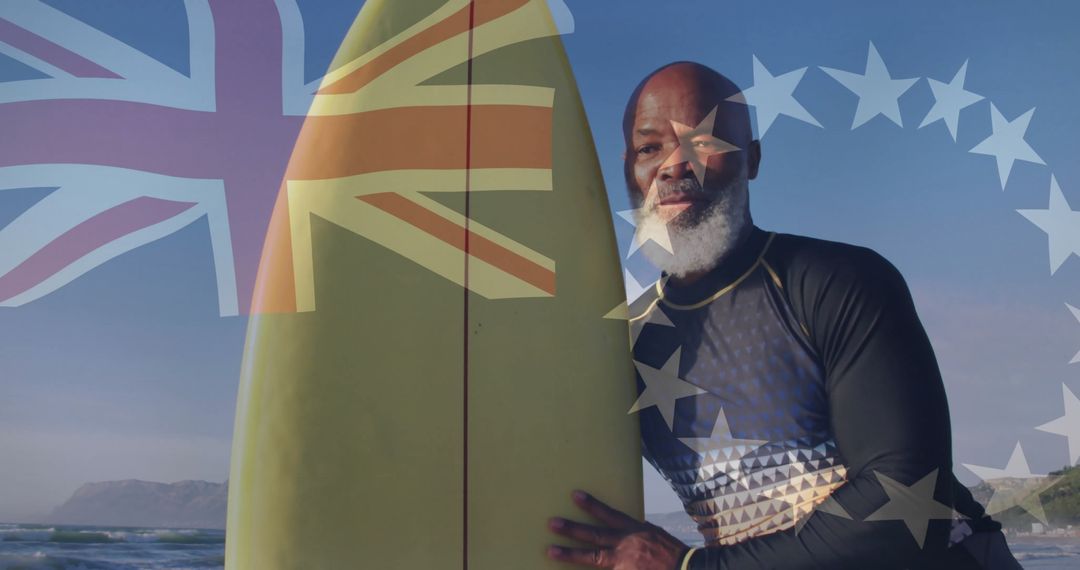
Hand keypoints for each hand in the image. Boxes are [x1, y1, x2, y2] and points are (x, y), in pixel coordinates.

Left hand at [547, 489, 689, 568]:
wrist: (685, 568)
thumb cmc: (670, 552)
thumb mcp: (653, 533)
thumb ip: (633, 532)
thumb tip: (617, 530)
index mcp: (634, 530)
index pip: (609, 514)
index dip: (591, 505)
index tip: (574, 495)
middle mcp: (626, 544)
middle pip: (594, 536)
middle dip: (572, 529)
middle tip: (552, 523)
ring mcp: (624, 563)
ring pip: (593, 558)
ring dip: (570, 554)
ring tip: (551, 550)